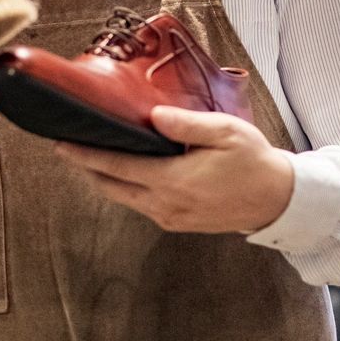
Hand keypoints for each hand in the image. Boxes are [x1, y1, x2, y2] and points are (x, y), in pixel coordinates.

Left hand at [52, 105, 294, 234]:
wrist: (277, 199)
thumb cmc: (252, 161)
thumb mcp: (224, 133)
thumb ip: (186, 125)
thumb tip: (152, 117)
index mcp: (173, 181)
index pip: (117, 166)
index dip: (86, 156)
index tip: (62, 144)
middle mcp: (165, 204)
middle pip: (111, 187)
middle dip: (86, 168)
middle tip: (66, 147)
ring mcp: (170, 217)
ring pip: (124, 198)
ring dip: (103, 179)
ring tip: (88, 156)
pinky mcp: (177, 223)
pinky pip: (141, 205)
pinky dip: (125, 188)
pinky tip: (123, 172)